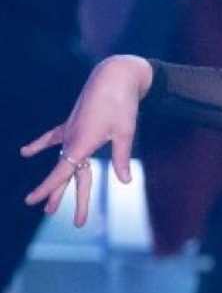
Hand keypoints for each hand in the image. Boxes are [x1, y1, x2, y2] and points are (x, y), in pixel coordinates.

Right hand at [21, 55, 152, 226]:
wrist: (114, 75)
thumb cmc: (122, 103)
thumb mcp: (125, 131)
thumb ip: (121, 158)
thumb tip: (125, 182)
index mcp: (82, 143)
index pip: (61, 172)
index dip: (47, 188)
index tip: (32, 201)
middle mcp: (72, 139)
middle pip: (66, 173)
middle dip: (60, 195)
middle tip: (56, 216)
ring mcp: (70, 130)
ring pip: (62, 162)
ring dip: (58, 182)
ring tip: (48, 204)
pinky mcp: (73, 122)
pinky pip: (54, 137)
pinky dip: (41, 144)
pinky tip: (25, 152)